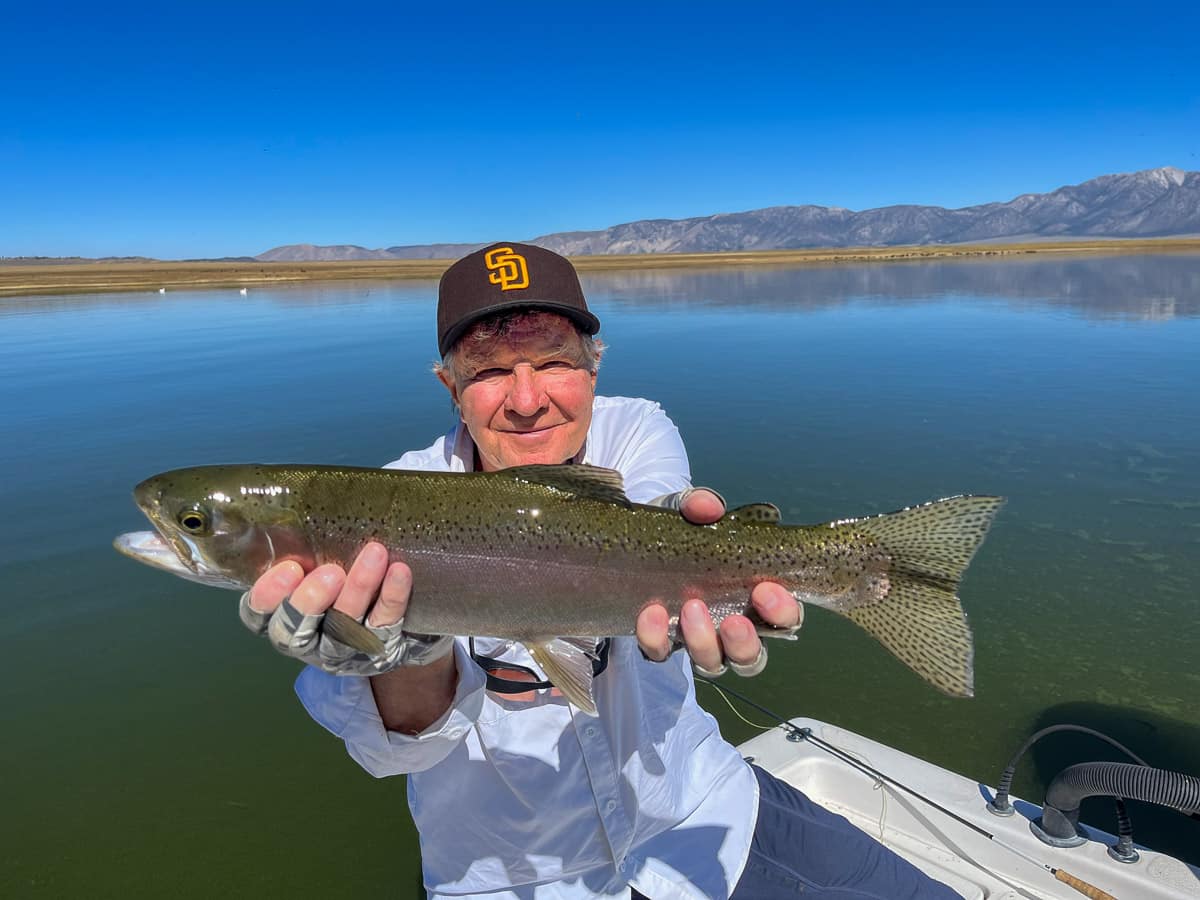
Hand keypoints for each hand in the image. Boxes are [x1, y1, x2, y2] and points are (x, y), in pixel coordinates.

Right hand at [238, 542, 451, 673]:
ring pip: (343, 630)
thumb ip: (308, 545)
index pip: (258, 615)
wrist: (397, 610)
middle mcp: (307, 640)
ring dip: (358, 590)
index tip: (288, 568)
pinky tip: (400, 571)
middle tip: (331, 572)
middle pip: (296, 632)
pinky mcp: (379, 649)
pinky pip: (385, 625)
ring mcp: (343, 650)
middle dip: (310, 602)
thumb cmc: (344, 571)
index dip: (268, 596)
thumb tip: (311, 498)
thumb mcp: (319, 558)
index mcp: (281, 616)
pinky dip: (393, 597)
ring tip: (375, 554)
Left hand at [635, 488, 802, 676]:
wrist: (632, 542)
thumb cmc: (680, 530)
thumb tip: (708, 507)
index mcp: (755, 600)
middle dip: (745, 641)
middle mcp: (731, 630)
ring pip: (712, 663)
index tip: (767, 589)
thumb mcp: (689, 512)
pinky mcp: (660, 644)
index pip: (785, 619)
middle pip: (752, 657)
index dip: (783, 611)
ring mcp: (697, 641)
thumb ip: (700, 505)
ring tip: (691, 608)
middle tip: (733, 619)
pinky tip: (651, 612)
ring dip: (704, 642)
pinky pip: (660, 653)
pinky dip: (656, 637)